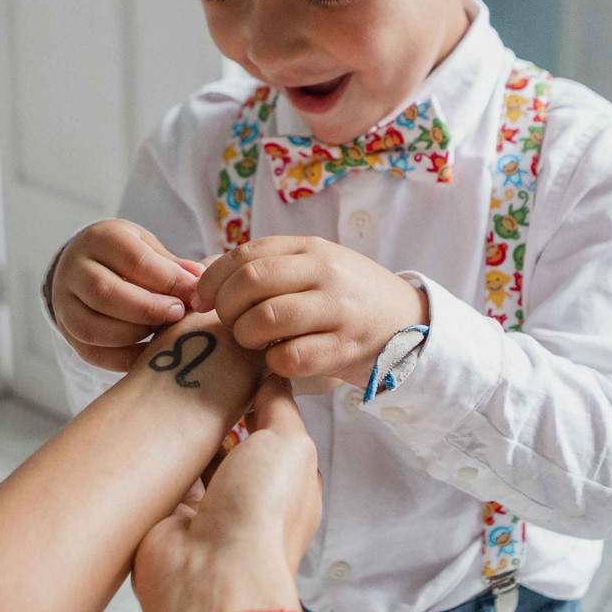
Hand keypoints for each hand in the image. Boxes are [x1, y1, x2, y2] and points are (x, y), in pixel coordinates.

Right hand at [51, 220, 205, 371]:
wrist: (82, 264)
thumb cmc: (125, 255)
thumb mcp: (147, 246)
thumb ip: (172, 265)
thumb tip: (199, 281)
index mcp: (99, 239)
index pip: (132, 259)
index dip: (167, 279)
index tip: (193, 292)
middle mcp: (74, 270)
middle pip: (105, 293)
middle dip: (148, 309)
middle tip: (178, 314)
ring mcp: (64, 302)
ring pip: (92, 327)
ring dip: (134, 334)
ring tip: (161, 331)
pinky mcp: (66, 331)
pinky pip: (90, 352)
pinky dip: (122, 358)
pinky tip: (147, 352)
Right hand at [132, 379, 321, 611]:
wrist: (212, 571)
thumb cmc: (263, 507)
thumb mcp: (290, 444)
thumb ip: (280, 406)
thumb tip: (272, 375)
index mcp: (289, 483)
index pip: (273, 431)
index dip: (257, 396)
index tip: (234, 361)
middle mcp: (250, 497)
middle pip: (231, 443)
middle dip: (216, 412)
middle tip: (194, 367)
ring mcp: (208, 510)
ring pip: (195, 459)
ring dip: (185, 434)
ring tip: (168, 387)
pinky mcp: (169, 518)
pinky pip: (164, 478)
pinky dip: (158, 457)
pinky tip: (147, 421)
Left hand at [195, 236, 427, 384]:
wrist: (410, 323)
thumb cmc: (347, 297)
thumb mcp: (315, 267)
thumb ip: (268, 266)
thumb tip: (201, 274)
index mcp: (311, 249)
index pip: (247, 254)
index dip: (214, 279)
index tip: (202, 299)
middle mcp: (325, 273)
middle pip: (251, 283)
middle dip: (227, 308)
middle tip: (229, 324)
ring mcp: (338, 310)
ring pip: (268, 319)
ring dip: (247, 336)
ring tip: (253, 342)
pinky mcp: (345, 348)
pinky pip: (291, 357)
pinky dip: (274, 362)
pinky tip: (278, 360)